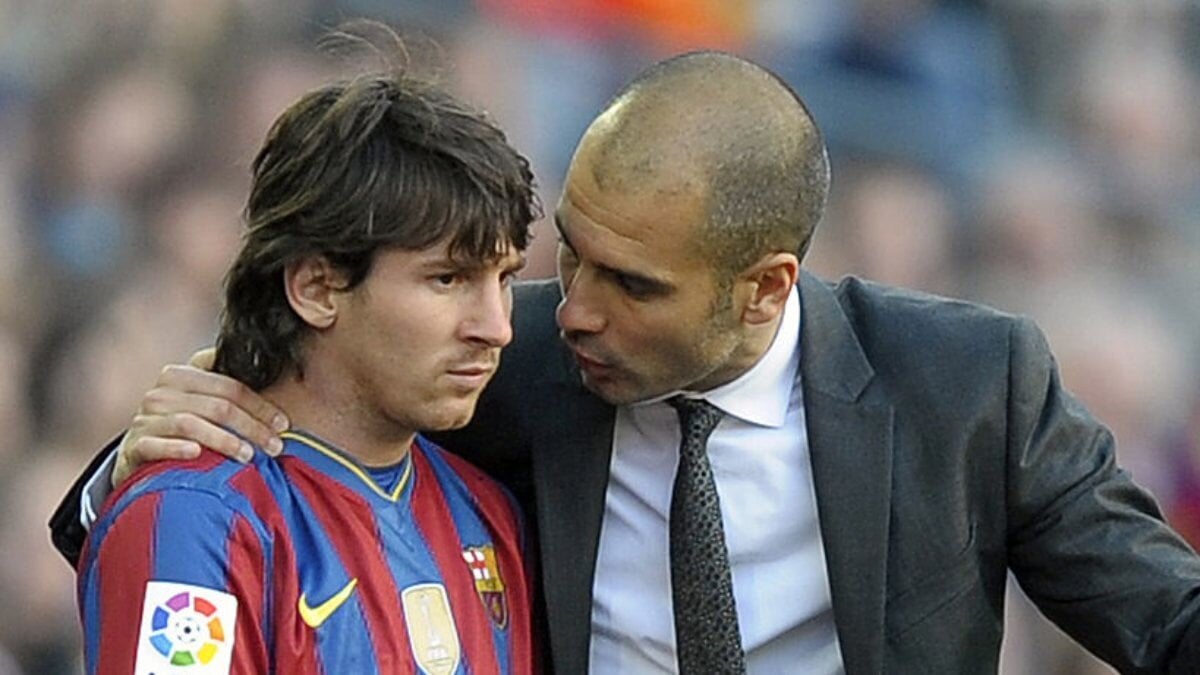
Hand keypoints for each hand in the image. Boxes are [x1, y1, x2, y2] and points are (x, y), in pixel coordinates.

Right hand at [112, 348, 289, 486]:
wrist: (140, 452)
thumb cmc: (183, 424)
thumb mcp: (201, 399)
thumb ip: (227, 387)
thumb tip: (273, 375)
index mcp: (181, 374)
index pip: (230, 386)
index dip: (260, 405)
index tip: (283, 424)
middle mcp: (161, 393)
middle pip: (217, 406)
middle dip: (251, 427)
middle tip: (275, 446)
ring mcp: (145, 419)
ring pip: (191, 424)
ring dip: (225, 440)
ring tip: (248, 456)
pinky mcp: (134, 445)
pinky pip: (156, 444)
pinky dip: (177, 448)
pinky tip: (197, 454)